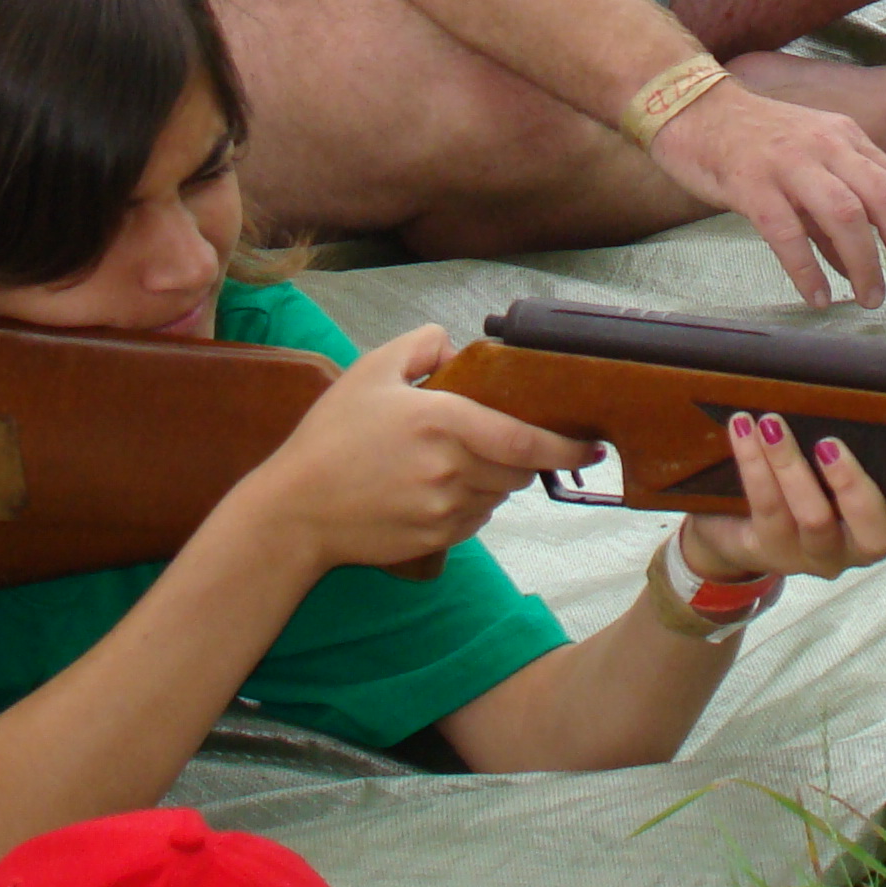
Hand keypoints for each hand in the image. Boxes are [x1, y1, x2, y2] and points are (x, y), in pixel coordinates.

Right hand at [243, 325, 593, 572]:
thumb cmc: (330, 438)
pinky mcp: (435, 540)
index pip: (523, 440)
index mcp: (442, 422)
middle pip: (518, 470)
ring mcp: (444, 510)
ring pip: (498, 495)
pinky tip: (437, 487)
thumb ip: (421, 346)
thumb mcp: (370, 371)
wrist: (294, 510)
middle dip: (521, 456)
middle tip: (500, 438)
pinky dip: (471, 502)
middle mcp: (451, 470)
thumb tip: (457, 346)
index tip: (591, 446)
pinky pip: (475, 519)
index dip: (565, 447)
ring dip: (494, 478)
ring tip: (455, 461)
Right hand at [646, 78, 885, 308]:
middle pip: (885, 199)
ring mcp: (789, 162)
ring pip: (845, 215)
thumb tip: (859, 267)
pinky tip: (818, 296)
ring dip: (866, 262)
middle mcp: (826, 145)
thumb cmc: (753, 143)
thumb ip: (832, 214)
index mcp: (847, 138)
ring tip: (870, 298)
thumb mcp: (807, 165)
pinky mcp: (751, 183)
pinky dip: (807, 269)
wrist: (692, 109)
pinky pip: (787, 232)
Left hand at [679, 412, 885, 580]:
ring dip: (789, 465)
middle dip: (853, 486)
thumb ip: (868, 432)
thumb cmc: (794, 476)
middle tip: (830, 443)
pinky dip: (753, 465)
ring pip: (813, 517)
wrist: (728, 532)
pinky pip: (766, 507)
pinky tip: (744, 429)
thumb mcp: (833, 456)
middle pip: (875, 529)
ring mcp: (816, 554)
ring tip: (770, 422)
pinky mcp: (770, 550)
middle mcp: (859, 545)